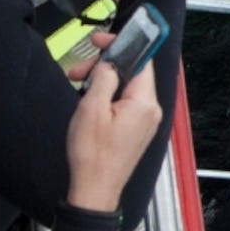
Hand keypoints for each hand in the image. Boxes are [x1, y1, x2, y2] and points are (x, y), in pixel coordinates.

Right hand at [64, 59, 163, 212]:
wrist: (94, 189)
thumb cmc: (92, 156)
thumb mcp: (91, 109)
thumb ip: (104, 79)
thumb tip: (109, 64)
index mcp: (144, 103)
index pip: (141, 60)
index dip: (121, 46)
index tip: (102, 41)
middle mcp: (150, 110)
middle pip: (132, 73)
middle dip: (105, 66)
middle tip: (79, 70)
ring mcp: (145, 120)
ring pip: (126, 87)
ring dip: (103, 81)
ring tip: (79, 86)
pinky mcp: (136, 129)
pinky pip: (125, 102)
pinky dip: (108, 96)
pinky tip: (89, 101)